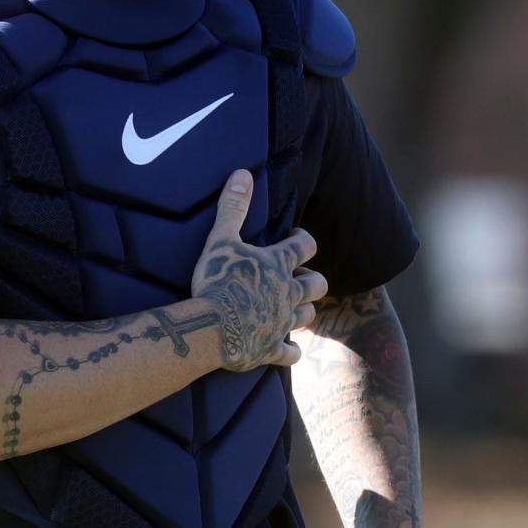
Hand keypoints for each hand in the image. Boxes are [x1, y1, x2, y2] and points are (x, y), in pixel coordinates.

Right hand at [192, 169, 327, 370]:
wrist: (211, 329)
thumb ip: (233, 206)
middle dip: (312, 279)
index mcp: (277, 265)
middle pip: (316, 284)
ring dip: (303, 310)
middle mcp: (287, 293)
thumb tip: (242, 173)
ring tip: (292, 308)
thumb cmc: (216, 281)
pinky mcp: (271, 348)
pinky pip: (290, 354)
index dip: (303, 240)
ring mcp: (281, 323)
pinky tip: (287, 350)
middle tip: (299, 277)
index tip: (295, 239)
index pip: (304, 246)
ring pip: (306, 315)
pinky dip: (290, 352)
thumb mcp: (221, 239)